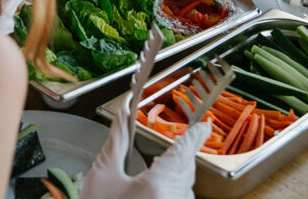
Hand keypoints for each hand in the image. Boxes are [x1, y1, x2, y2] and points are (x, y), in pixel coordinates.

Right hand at [79, 111, 208, 198]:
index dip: (195, 135)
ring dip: (177, 173)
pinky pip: (181, 198)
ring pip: (186, 185)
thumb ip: (116, 142)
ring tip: (161, 168)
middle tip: (180, 141)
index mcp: (157, 186)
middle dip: (182, 154)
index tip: (204, 126)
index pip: (183, 151)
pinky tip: (158, 189)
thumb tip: (122, 116)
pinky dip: (174, 189)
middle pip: (186, 168)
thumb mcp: (103, 176)